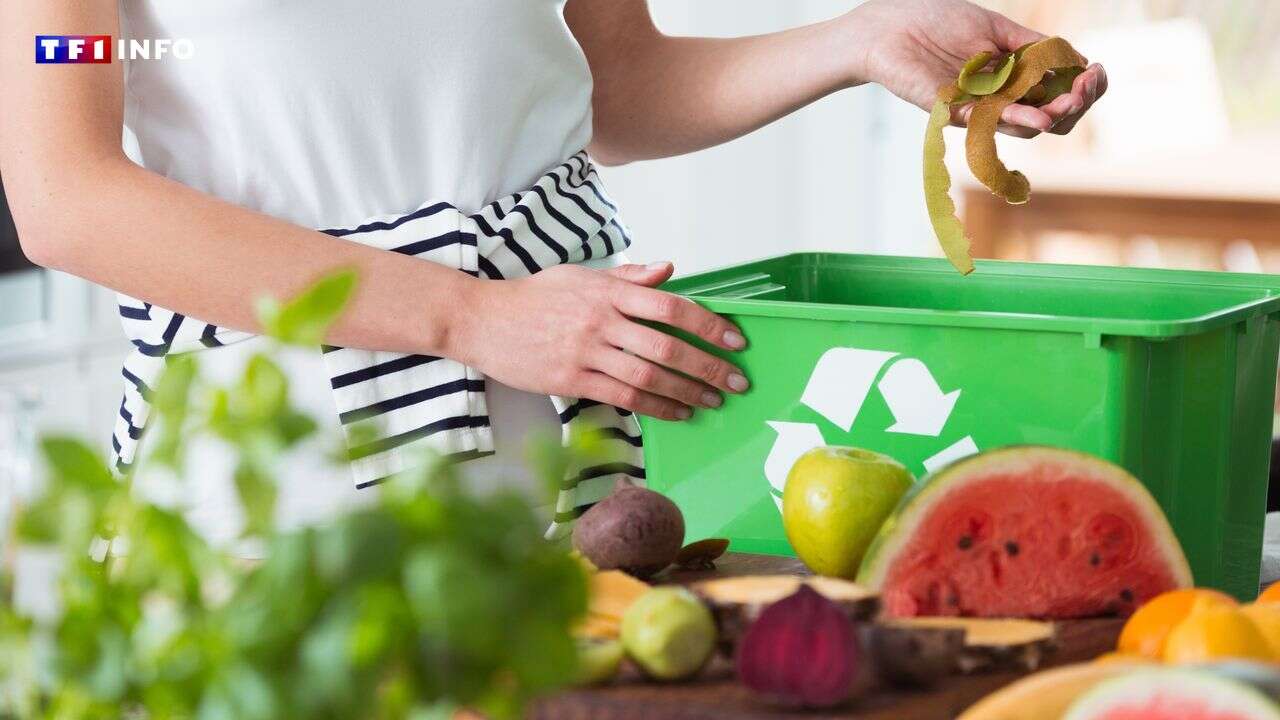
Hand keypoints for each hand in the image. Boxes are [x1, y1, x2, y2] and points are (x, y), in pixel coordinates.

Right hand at [451, 262, 748, 419]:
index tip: (734, 340)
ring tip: (713, 400)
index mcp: (608, 291)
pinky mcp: (572, 379)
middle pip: (667, 346)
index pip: (671, 305)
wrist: (483, 319)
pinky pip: (623, 397)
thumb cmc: (533, 297)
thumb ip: (628, 277)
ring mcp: (587, 352)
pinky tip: (677, 412)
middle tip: (736, 380)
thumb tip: (669, 269)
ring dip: (688, 391)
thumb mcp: (581, 276)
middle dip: (708, 366)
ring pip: (649, 376)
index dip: (708, 325)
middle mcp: (602, 320)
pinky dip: (656, 406)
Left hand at [847, 0, 1106, 137]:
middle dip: (1076, 104)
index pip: (1058, 95)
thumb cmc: (934, 21)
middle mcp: (998, 99)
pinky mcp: (951, 112)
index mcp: (1012, 78)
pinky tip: (1037, 115)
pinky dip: (1015, 118)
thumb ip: (1031, 44)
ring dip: (1053, 115)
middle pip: (1050, 118)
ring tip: (1069, 102)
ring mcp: (976, 108)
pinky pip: (988, 123)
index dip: (1084, 88)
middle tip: (1087, 85)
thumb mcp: (994, 27)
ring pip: (1025, 126)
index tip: (1097, 71)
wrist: (888, 25)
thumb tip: (1075, 59)